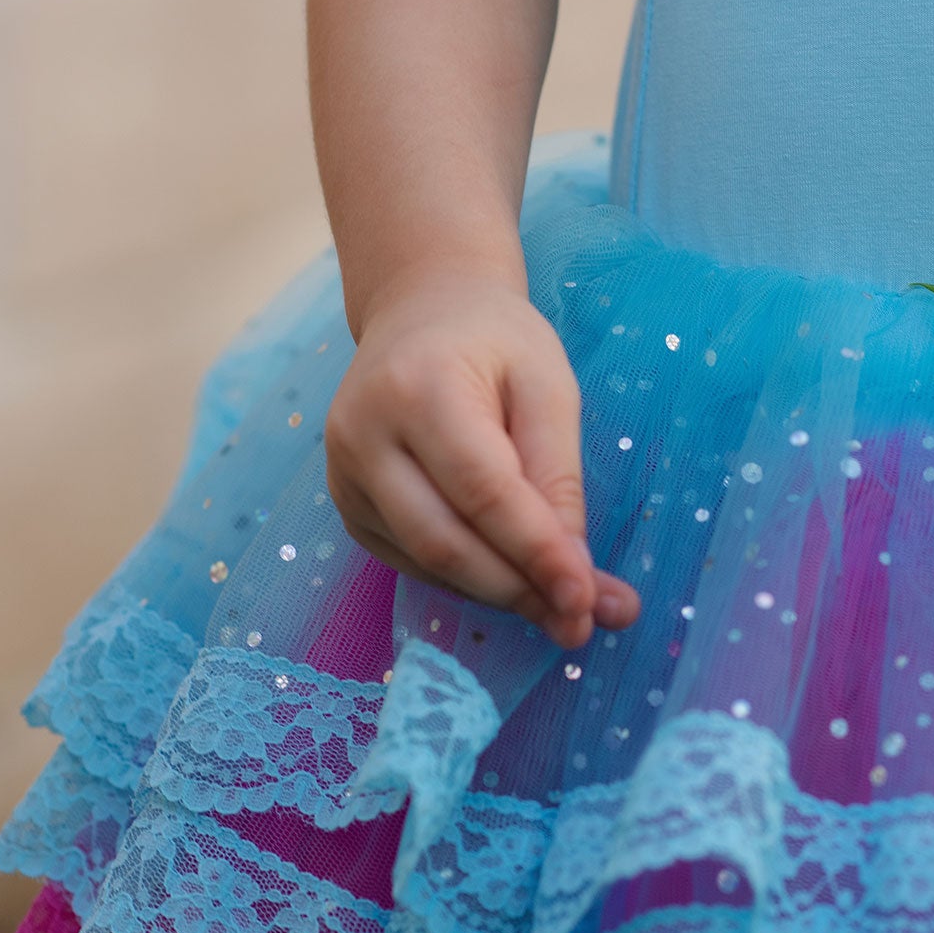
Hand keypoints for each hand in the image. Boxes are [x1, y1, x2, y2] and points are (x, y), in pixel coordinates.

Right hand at [324, 270, 640, 648]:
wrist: (419, 310)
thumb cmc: (494, 342)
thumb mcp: (547, 386)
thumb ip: (559, 478)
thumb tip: (579, 578)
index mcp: (418, 388)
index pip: (483, 490)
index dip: (536, 553)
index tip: (589, 602)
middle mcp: (363, 435)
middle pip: (445, 541)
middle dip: (519, 590)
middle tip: (584, 622)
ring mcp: (343, 474)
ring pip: (426, 562)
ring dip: (499, 594)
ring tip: (561, 607)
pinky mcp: (346, 504)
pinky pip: (411, 561)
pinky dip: (467, 580)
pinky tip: (511, 576)